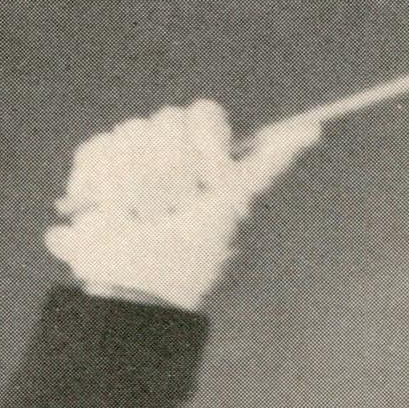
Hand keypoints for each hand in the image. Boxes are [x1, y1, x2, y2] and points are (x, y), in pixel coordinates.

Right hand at [43, 100, 323, 310]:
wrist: (135, 292)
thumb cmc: (189, 259)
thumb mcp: (233, 206)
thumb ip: (268, 165)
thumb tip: (314, 128)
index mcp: (203, 158)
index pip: (204, 115)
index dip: (206, 142)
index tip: (209, 179)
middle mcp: (168, 153)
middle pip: (168, 121)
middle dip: (172, 172)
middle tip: (170, 212)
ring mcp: (128, 159)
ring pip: (131, 134)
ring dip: (136, 184)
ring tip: (138, 219)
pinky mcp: (94, 170)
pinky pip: (97, 151)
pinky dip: (103, 184)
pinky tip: (110, 211)